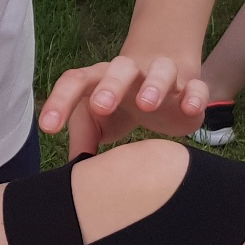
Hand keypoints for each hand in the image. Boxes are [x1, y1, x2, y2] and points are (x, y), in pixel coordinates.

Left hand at [39, 55, 207, 157]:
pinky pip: (196, 87)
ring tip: (146, 104)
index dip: (60, 102)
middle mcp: (130, 72)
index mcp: (100, 78)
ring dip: (153, 85)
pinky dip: (194, 96)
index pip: (75, 81)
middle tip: (100, 106)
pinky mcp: (190, 88)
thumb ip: (83, 139)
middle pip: (119, 69)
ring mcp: (162, 77)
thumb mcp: (96, 120)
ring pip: (160, 71)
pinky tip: (190, 110)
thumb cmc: (118, 104)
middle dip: (110, 86)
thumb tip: (73, 175)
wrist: (160, 80)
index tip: (48, 128)